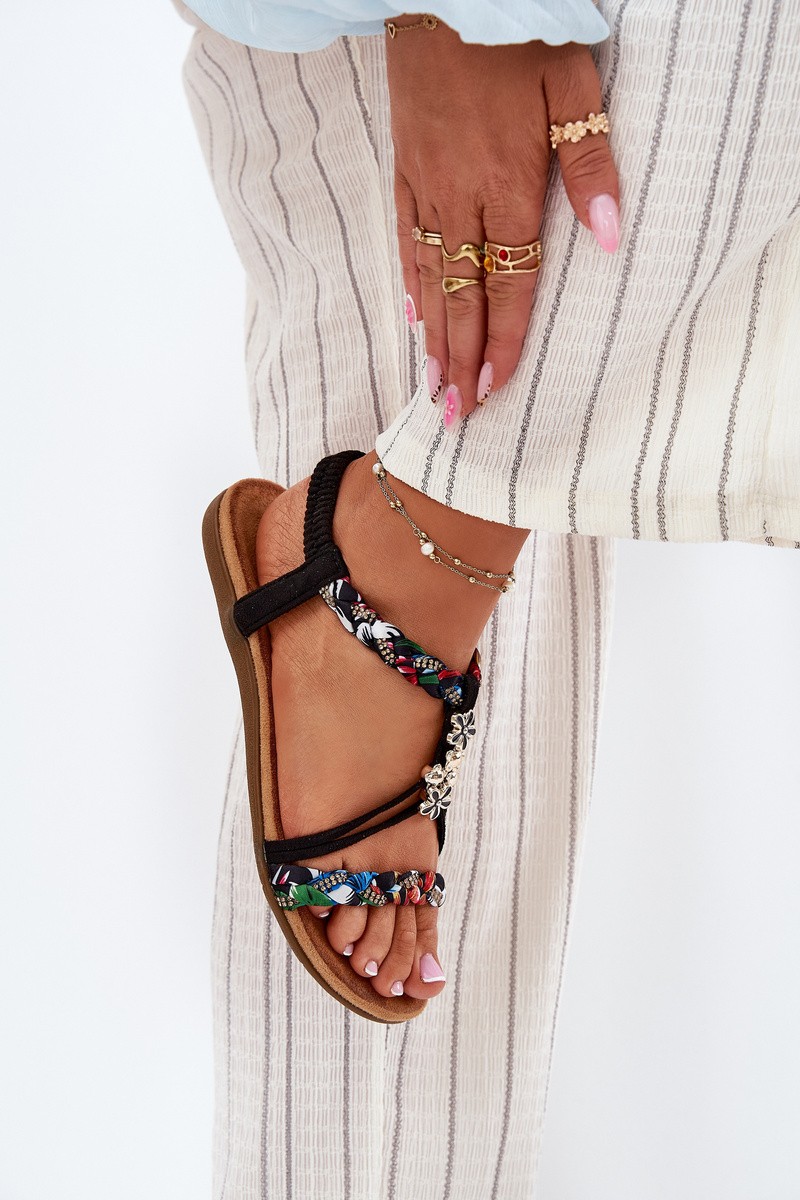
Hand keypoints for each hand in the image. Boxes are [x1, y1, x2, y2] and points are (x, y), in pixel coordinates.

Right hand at [386, 17, 619, 422]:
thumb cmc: (517, 32)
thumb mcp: (572, 85)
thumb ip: (589, 164)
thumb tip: (610, 237)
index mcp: (507, 185)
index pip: (508, 283)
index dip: (501, 341)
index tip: (493, 390)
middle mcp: (460, 198)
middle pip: (460, 296)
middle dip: (459, 359)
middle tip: (453, 414)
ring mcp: (426, 185)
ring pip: (428, 277)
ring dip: (432, 336)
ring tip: (431, 384)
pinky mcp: (405, 167)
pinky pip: (405, 238)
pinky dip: (410, 282)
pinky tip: (413, 314)